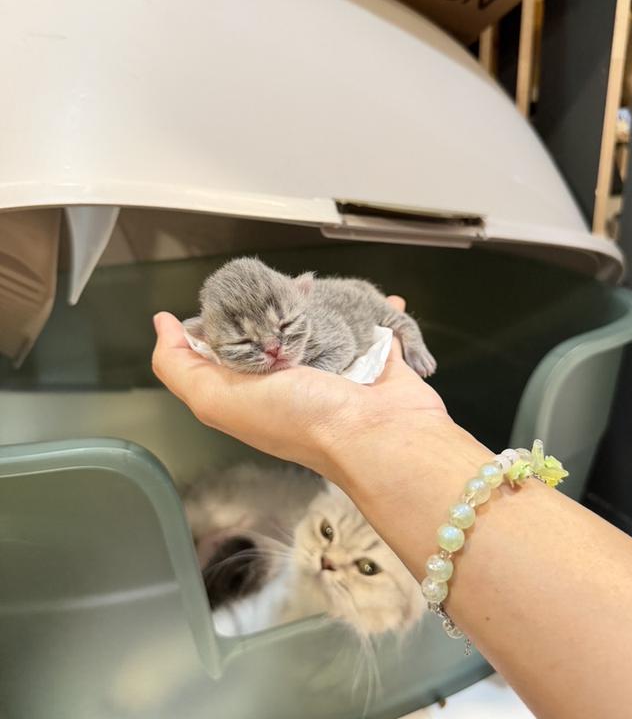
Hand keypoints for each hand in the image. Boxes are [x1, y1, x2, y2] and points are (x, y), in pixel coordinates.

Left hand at [151, 297, 448, 479]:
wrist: (380, 436)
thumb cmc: (302, 420)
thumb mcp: (218, 399)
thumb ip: (179, 367)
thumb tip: (162, 326)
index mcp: (251, 392)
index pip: (222, 349)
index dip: (216, 319)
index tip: (223, 295)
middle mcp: (290, 382)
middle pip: (271, 330)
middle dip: (268, 301)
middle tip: (269, 282)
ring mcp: (336, 371)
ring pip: (322, 324)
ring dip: (321, 301)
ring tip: (315, 283)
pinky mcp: (375, 362)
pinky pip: (374, 329)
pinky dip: (379, 312)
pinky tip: (381, 299)